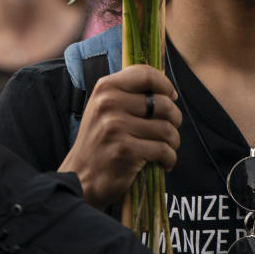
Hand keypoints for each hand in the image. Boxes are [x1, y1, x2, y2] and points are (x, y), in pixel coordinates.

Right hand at [60, 64, 181, 208]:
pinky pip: (163, 150)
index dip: (165, 85)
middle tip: (171, 127)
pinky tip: (164, 161)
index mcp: (105, 88)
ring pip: (166, 129)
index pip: (146, 74)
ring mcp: (116, 128)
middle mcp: (109, 104)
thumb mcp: (104, 108)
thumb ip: (129, 93)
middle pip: (163, 103)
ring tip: (168, 147)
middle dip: (175, 117)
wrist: (80, 179)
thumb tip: (167, 88)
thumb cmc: (99, 142)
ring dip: (173, 140)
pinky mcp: (125, 151)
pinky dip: (169, 158)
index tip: (171, 96)